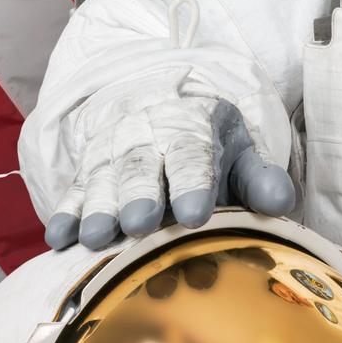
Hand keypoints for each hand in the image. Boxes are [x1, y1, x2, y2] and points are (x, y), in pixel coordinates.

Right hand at [44, 90, 292, 249]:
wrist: (153, 103)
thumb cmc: (206, 140)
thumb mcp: (239, 148)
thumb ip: (259, 177)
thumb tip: (281, 203)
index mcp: (190, 129)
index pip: (192, 156)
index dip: (193, 185)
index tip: (195, 216)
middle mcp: (145, 137)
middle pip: (141, 167)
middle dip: (139, 197)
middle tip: (140, 225)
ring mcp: (110, 153)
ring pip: (102, 180)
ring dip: (98, 209)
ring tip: (96, 239)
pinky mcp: (85, 171)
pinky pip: (72, 191)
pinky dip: (64, 214)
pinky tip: (60, 239)